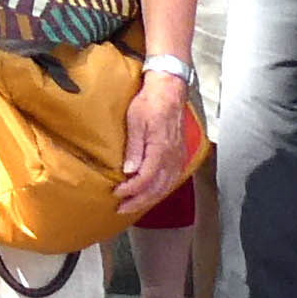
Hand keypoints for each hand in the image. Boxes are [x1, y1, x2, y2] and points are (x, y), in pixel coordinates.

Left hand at [115, 68, 198, 211]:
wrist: (169, 89)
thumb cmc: (151, 101)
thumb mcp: (136, 122)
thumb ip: (135, 148)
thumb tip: (130, 171)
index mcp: (161, 150)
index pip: (146, 180)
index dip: (132, 191)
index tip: (117, 194)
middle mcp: (172, 157)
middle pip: (157, 188)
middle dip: (139, 201)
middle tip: (123, 208)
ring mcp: (177, 156)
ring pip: (166, 186)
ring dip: (150, 199)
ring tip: (135, 204)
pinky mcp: (178, 154)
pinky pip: (172, 178)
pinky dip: (161, 190)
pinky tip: (153, 192)